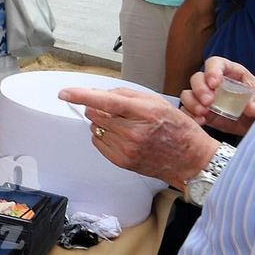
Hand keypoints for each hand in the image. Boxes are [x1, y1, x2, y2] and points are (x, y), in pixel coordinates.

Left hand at [59, 86, 221, 187]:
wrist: (190, 158)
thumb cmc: (177, 128)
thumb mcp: (157, 102)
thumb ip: (126, 95)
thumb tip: (98, 93)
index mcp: (143, 112)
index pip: (106, 101)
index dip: (82, 96)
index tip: (64, 93)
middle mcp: (133, 132)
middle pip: (95, 114)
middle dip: (99, 108)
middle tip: (117, 111)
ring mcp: (126, 149)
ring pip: (95, 128)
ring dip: (103, 123)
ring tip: (126, 126)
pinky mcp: (122, 161)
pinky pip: (98, 142)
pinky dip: (104, 136)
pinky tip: (123, 137)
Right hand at [183, 57, 254, 135]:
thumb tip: (250, 108)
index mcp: (231, 73)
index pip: (215, 63)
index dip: (212, 71)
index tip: (214, 84)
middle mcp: (215, 84)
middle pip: (197, 78)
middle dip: (200, 89)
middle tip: (209, 102)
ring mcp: (206, 98)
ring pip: (188, 94)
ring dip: (192, 103)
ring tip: (203, 113)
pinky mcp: (202, 113)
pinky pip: (187, 111)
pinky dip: (190, 116)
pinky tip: (201, 121)